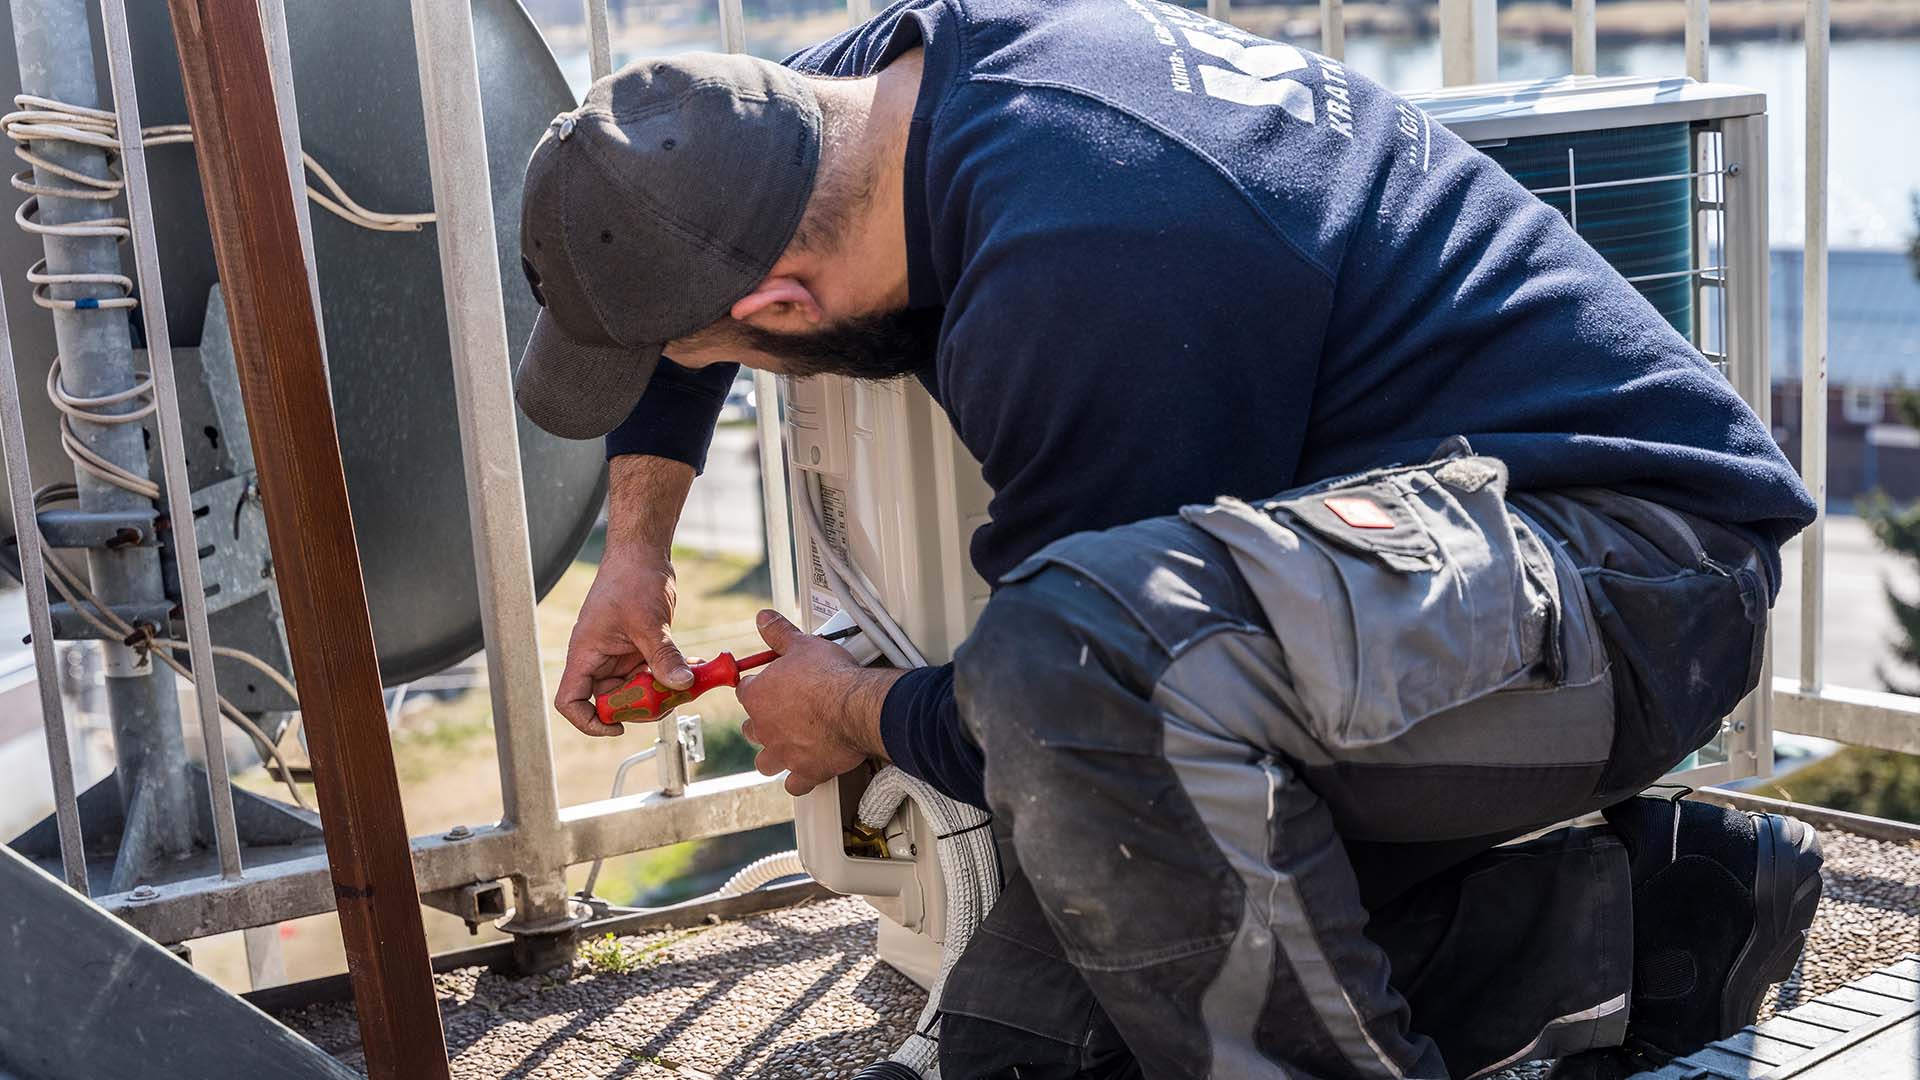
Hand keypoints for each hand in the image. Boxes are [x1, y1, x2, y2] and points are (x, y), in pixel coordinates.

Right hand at [554, 550, 694, 736]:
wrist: (644, 553)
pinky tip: (693, 666)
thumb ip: (662, 656)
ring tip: (688, 680)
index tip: (619, 725)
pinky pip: (653, 673)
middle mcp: (599, 659)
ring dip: (662, 691)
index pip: (571, 701)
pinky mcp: (640, 650)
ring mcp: (620, 656)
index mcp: (586, 654)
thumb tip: (681, 685)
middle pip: (611, 702)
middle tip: (671, 697)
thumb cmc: (632, 578)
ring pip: (637, 691)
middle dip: (641, 706)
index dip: (590, 721)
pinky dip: (672, 674)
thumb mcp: (649, 622)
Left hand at [736, 610, 903, 796]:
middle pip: (751, 728)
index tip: (771, 684)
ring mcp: (784, 752)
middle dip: (763, 722)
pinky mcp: (806, 771)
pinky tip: (809, 769)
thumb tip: (764, 618)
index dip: (759, 686)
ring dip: (774, 754)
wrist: (857, 706)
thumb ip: (779, 633)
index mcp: (758, 696)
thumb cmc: (831, 676)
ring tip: (789, 744)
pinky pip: (795, 784)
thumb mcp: (802, 644)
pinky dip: (800, 779)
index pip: (745, 691)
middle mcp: (765, 727)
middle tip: (784, 712)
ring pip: (766, 761)